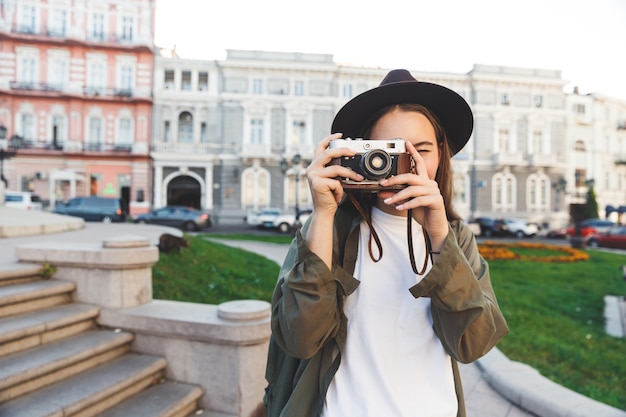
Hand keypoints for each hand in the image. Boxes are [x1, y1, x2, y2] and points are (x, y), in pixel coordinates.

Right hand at [303, 134, 363, 267]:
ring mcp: (313, 175)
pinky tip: (338, 196)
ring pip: (336, 168)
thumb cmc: (330, 196)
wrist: (324, 212)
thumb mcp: (333, 179)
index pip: (320, 147)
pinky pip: (336, 181)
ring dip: (349, 173)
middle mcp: (311, 169)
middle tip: (354, 151)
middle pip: (328, 153)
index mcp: (314, 166)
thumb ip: (335, 168)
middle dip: (343, 150)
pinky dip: (341, 189)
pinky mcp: (317, 183)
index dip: (329, 139)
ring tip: (358, 178)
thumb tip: (349, 157)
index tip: (340, 134)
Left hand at [378, 141, 448, 245]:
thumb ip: (397, 196)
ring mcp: (434, 192)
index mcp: (424, 181)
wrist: (435, 227)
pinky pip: (419, 200)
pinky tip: (399, 208)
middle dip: (395, 180)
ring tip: (388, 202)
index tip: (406, 143)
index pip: (419, 163)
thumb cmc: (422, 213)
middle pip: (411, 176)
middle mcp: (430, 183)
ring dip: (398, 196)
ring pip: (413, 190)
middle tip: (382, 184)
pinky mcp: (436, 201)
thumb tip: (382, 192)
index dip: (413, 152)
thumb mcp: (406, 203)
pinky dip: (407, 204)